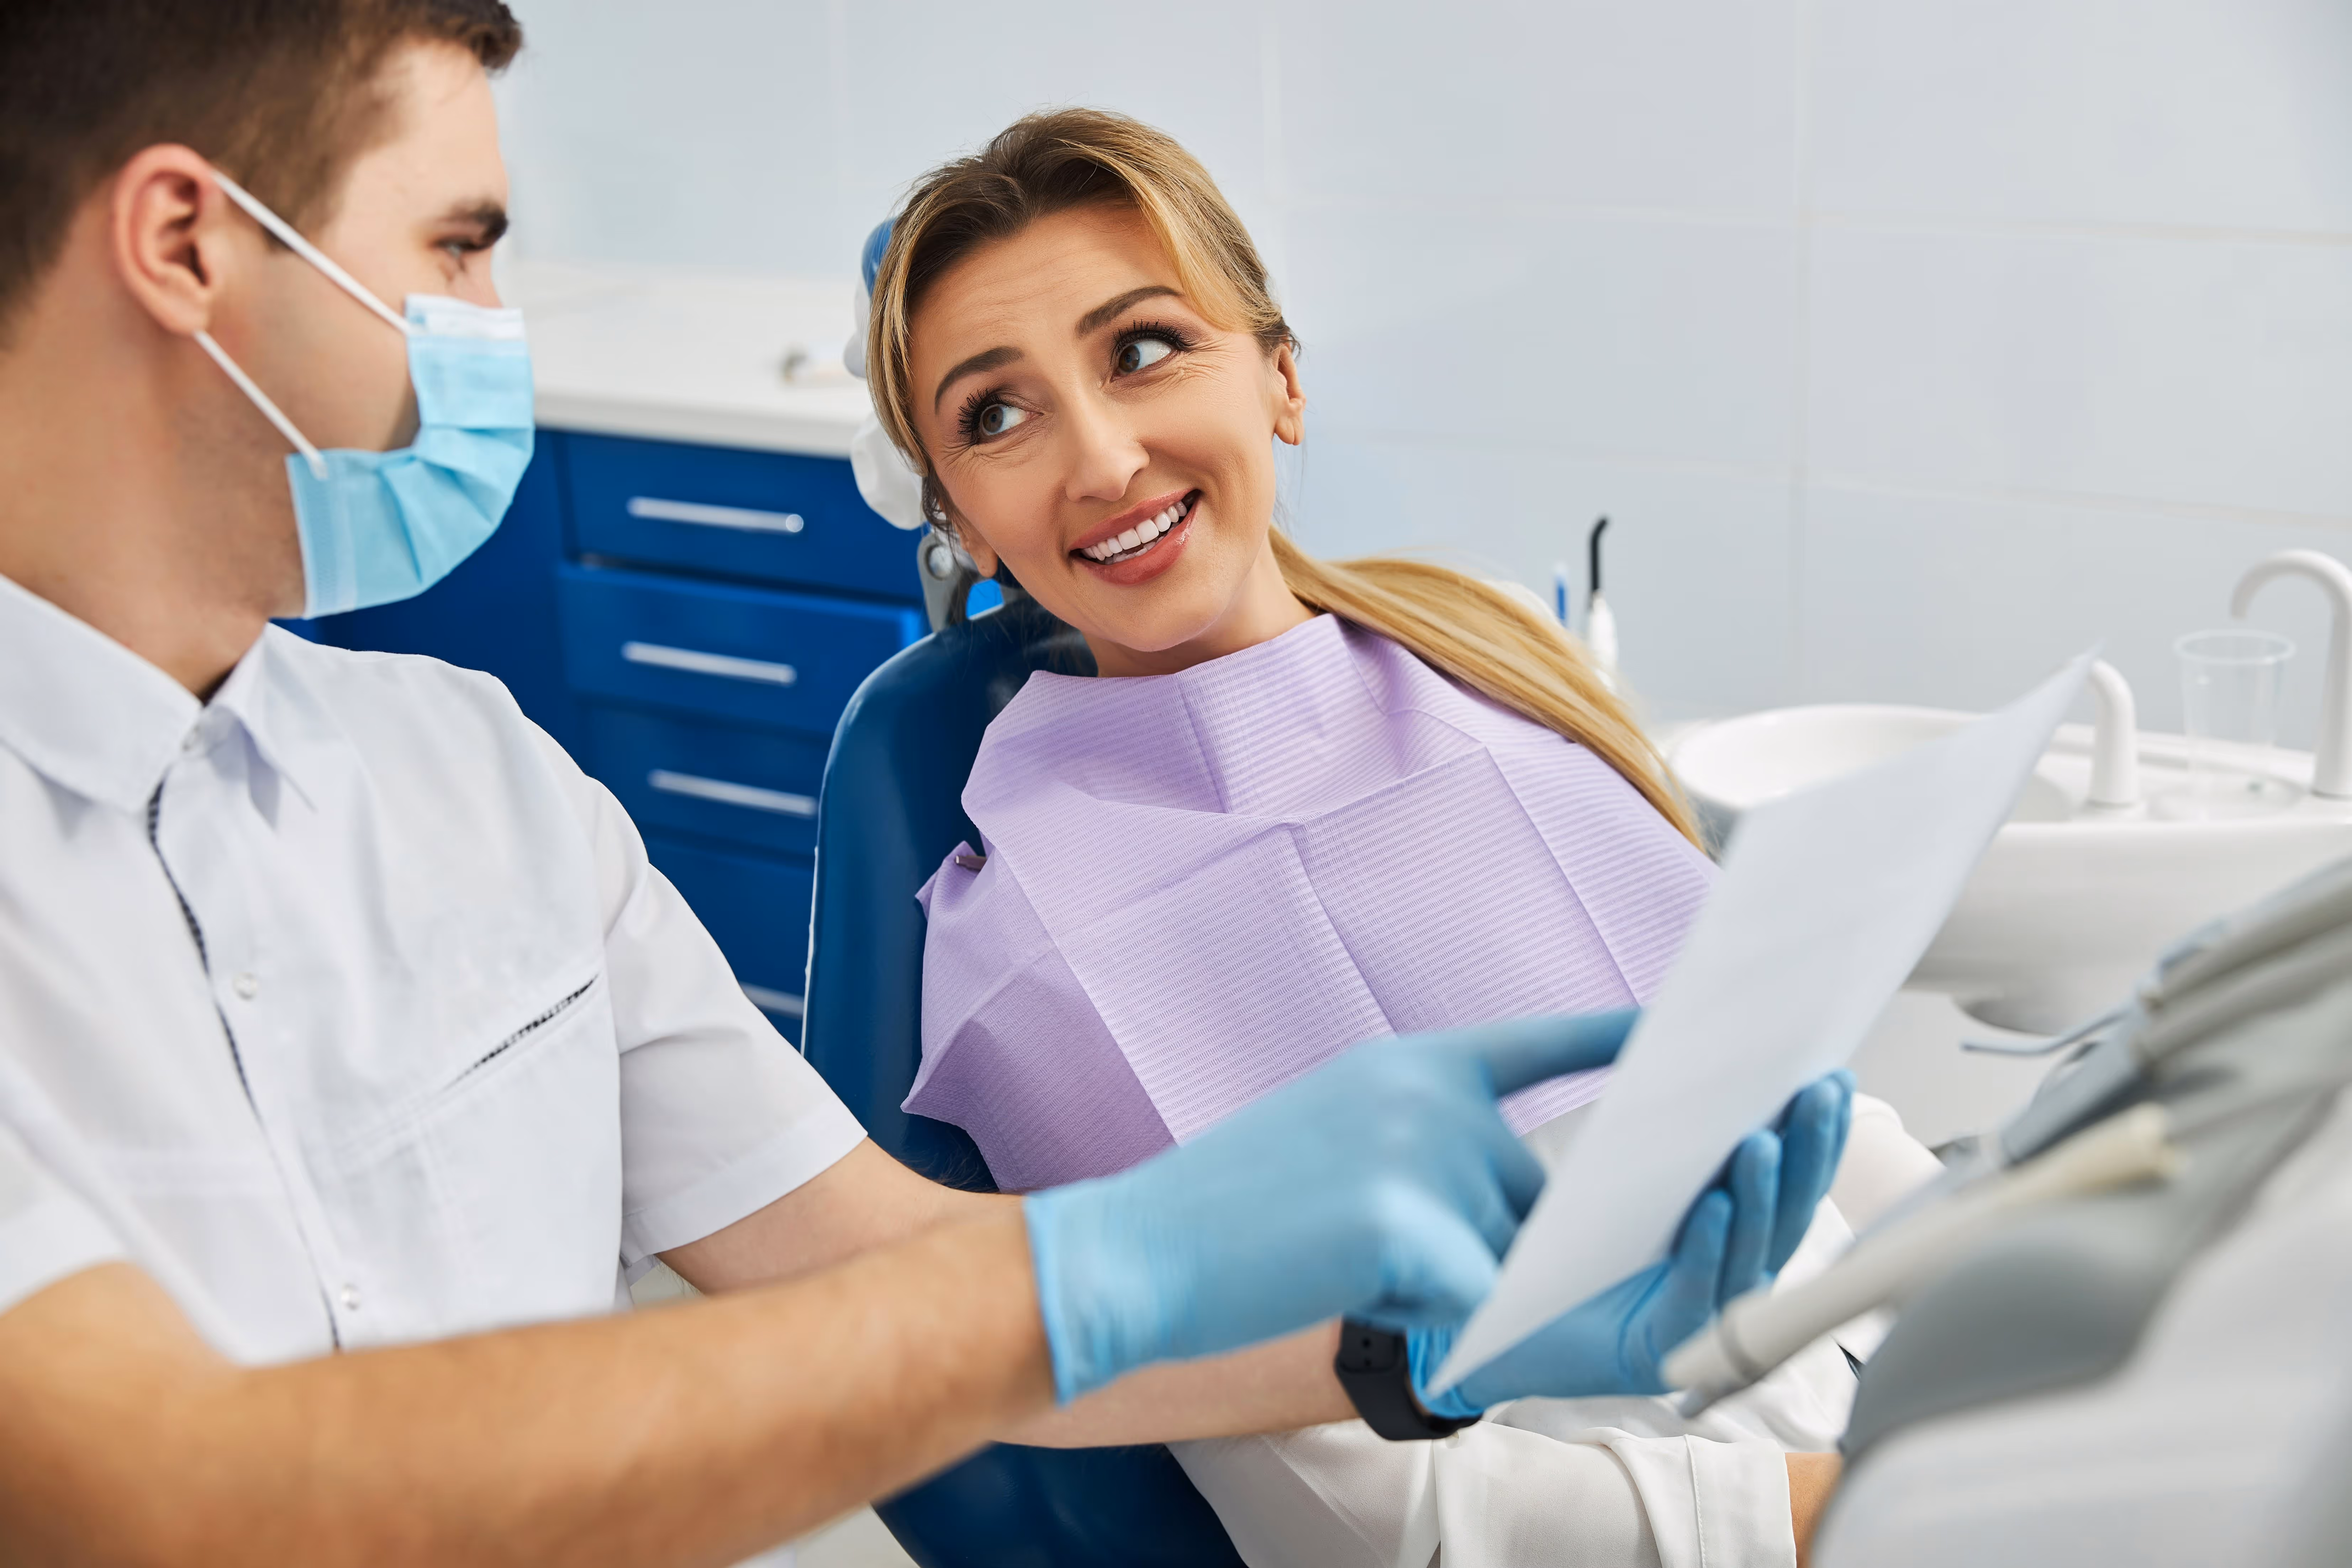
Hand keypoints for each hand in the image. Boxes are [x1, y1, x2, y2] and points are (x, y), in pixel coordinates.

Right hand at [1021, 1011, 1639, 1401]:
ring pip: (1502, 1249)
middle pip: (1530, 1187)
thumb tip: (1512, 1198)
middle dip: (1489, 1238)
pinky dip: (1427, 1316)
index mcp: (1408, 1063)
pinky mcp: (1402, 1223)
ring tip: (1342, 1259)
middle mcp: (1425, 1093)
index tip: (1671, 1029)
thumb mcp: (1338, 1135)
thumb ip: (1430, 1144)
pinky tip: (1349, 1287)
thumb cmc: (1231, 1212)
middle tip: (1380, 1245)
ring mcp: (1417, 1151)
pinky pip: (1470, 1298)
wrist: (1134, 1251)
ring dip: (1447, 1281)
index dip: (1611, 1039)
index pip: (1537, 1042)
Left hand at [1422, 1069, 1854, 1408]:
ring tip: (1759, 1140)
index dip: (1816, 1138)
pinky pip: (1692, 1296)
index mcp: (1728, 1245)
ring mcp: (1699, 1328)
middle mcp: (1727, 1287)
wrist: (1488, 1324)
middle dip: (1806, 1153)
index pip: (1786, 1188)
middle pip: (1783, 1217)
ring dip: (1758, 1195)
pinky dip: (1705, 1247)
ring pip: (1747, 1256)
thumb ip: (1667, 1142)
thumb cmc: (1554, 1246)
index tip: (1832, 1076)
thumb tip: (1700, 1057)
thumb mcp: (1619, 1180)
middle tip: (1819, 1090)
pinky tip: (1711, 1205)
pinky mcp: (1655, 1353)